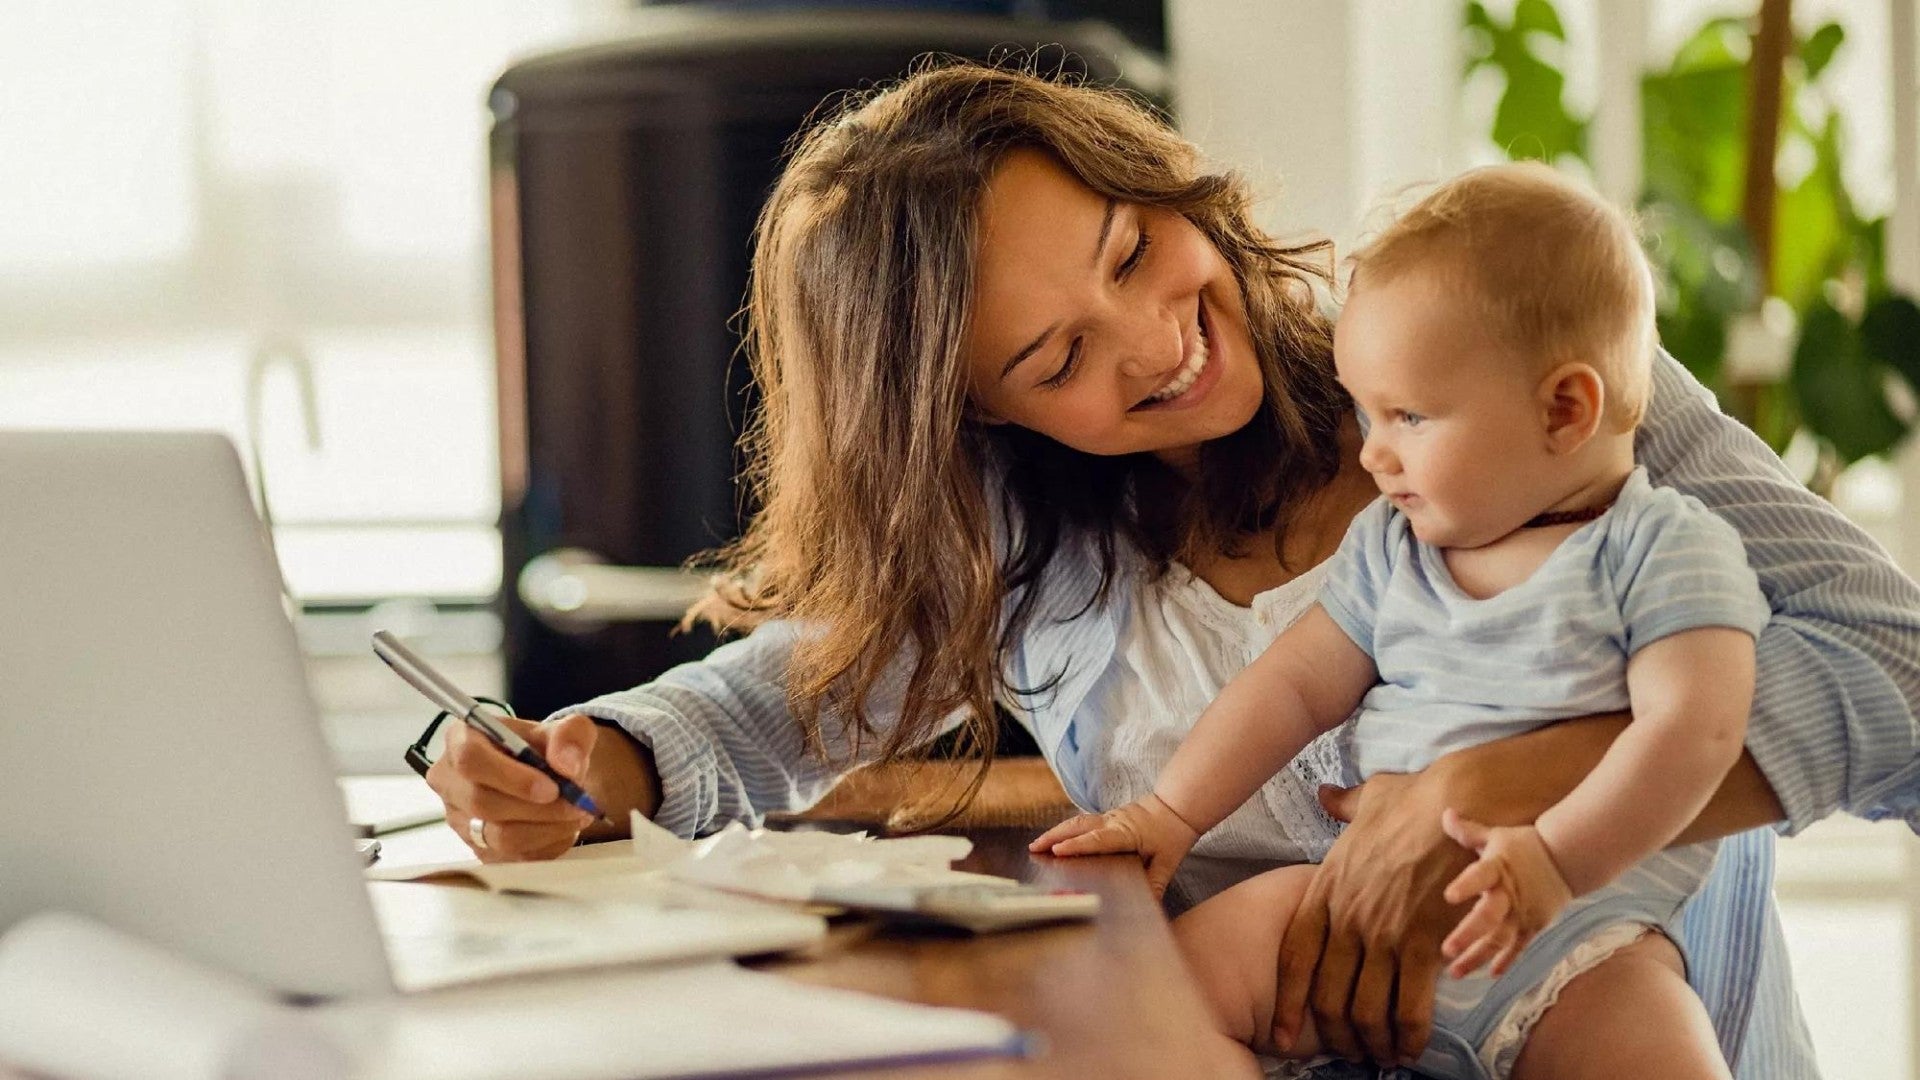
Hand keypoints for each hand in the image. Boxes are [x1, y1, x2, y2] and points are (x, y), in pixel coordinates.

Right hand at [424, 713, 600, 861]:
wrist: (549, 777)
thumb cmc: (548, 748)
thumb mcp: (568, 729)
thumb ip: (571, 737)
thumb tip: (567, 766)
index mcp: (461, 738)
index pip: (470, 759)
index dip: (511, 777)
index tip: (552, 788)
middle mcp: (450, 780)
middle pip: (482, 803)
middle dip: (538, 808)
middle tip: (576, 804)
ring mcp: (460, 819)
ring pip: (498, 837)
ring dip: (546, 829)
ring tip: (576, 814)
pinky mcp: (477, 849)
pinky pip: (511, 858)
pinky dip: (546, 845)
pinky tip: (564, 828)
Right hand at [1028, 793, 1200, 899]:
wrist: (1178, 806)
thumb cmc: (1172, 833)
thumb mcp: (1168, 862)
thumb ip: (1156, 883)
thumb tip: (1149, 905)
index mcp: (1126, 833)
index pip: (1097, 839)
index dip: (1077, 845)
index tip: (1057, 850)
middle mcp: (1113, 822)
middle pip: (1078, 826)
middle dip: (1054, 836)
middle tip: (1034, 848)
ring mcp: (1109, 817)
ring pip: (1077, 822)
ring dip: (1056, 832)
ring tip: (1037, 844)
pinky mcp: (1108, 818)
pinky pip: (1082, 822)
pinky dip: (1066, 830)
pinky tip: (1056, 839)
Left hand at [1272, 776, 1466, 1067]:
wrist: (1461, 800)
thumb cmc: (1416, 799)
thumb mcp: (1367, 799)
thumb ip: (1342, 806)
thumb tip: (1326, 795)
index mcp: (1326, 888)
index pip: (1294, 957)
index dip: (1289, 1002)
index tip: (1286, 1034)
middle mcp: (1348, 917)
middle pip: (1327, 995)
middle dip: (1336, 1034)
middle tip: (1350, 1052)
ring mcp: (1383, 932)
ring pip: (1365, 1008)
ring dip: (1373, 1041)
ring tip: (1382, 1056)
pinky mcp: (1423, 942)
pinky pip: (1410, 1005)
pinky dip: (1409, 1034)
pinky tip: (1412, 1046)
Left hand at [1439, 811, 1572, 978]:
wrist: (1568, 858)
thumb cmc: (1525, 845)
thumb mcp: (1496, 835)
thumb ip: (1468, 831)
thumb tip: (1445, 813)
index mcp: (1498, 868)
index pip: (1480, 875)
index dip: (1466, 885)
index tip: (1448, 896)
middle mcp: (1509, 894)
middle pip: (1488, 917)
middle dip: (1468, 935)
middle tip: (1447, 950)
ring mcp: (1522, 913)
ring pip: (1499, 939)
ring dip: (1477, 956)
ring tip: (1455, 972)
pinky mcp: (1533, 925)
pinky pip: (1519, 947)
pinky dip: (1506, 961)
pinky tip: (1490, 974)